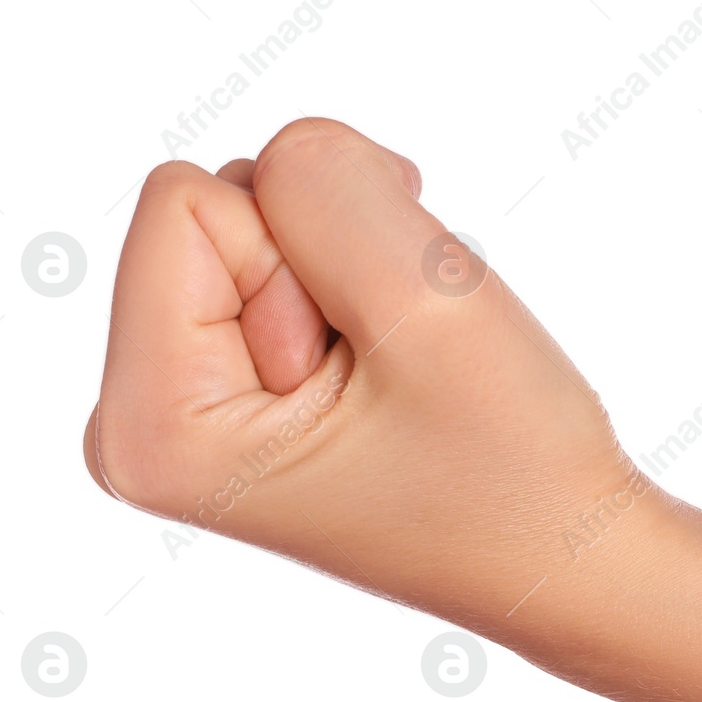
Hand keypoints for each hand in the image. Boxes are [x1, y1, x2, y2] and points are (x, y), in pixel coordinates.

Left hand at [85, 118, 646, 626]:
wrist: (568, 554)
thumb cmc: (511, 465)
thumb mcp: (424, 301)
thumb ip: (328, 184)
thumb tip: (291, 147)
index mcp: (148, 428)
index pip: (184, 202)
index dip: (311, 249)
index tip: (377, 354)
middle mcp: (133, 422)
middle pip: (215, 209)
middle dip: (331, 255)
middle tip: (399, 365)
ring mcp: (182, 408)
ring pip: (261, 223)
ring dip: (357, 270)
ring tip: (404, 372)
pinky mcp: (231, 390)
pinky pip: (283, 255)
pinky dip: (360, 284)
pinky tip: (398, 366)